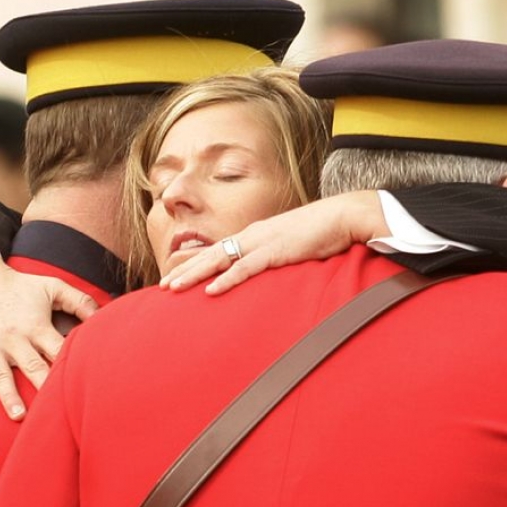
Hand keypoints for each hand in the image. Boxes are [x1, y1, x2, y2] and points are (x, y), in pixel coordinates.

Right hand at [0, 247, 97, 430]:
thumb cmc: (20, 286)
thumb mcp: (53, 286)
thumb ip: (80, 301)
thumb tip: (105, 316)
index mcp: (36, 326)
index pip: (58, 348)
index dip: (71, 363)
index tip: (83, 378)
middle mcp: (14, 339)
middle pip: (33, 366)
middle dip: (45, 385)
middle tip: (57, 405)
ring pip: (2, 377)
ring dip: (10, 397)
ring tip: (19, 416)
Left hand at [159, 190, 386, 294]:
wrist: (343, 216)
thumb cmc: (322, 232)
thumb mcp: (293, 247)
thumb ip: (278, 258)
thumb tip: (271, 274)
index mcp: (256, 235)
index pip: (219, 251)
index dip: (196, 264)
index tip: (177, 276)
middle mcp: (253, 236)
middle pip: (210, 254)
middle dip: (185, 269)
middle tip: (163, 286)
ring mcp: (262, 242)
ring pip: (219, 259)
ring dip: (194, 274)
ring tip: (173, 288)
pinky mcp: (276, 251)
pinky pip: (246, 268)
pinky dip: (226, 279)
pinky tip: (210, 290)